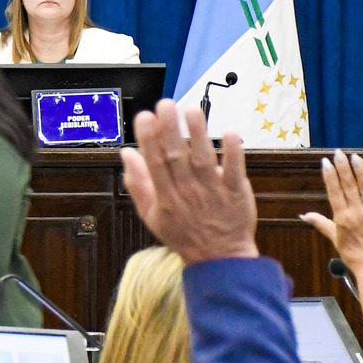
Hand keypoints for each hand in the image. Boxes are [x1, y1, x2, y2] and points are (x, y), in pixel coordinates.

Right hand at [121, 101, 260, 263]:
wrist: (219, 258)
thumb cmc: (183, 234)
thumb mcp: (150, 215)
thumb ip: (137, 184)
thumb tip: (127, 153)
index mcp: (165, 196)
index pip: (154, 162)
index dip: (148, 139)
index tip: (144, 117)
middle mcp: (187, 191)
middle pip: (176, 156)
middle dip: (170, 129)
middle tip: (165, 104)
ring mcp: (212, 191)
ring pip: (203, 159)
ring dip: (198, 134)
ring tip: (191, 111)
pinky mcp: (235, 192)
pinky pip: (234, 170)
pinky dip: (233, 153)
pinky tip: (230, 133)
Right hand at [301, 151, 362, 270]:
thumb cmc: (353, 253)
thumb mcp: (334, 238)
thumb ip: (320, 223)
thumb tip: (304, 215)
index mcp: (342, 217)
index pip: (334, 192)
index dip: (329, 176)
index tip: (325, 162)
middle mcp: (355, 212)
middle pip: (348, 186)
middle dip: (342, 168)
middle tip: (338, 153)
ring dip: (360, 171)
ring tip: (355, 157)